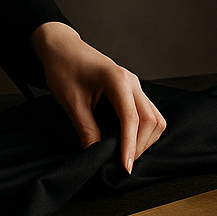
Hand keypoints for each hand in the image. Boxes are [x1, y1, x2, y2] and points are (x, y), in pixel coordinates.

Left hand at [30, 22, 165, 173]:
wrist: (62, 48)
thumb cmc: (64, 68)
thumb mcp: (71, 102)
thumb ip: (86, 129)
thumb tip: (96, 155)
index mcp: (117, 80)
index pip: (132, 118)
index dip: (130, 145)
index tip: (125, 167)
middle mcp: (132, 82)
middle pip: (151, 120)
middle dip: (141, 145)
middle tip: (123, 164)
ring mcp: (134, 85)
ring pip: (155, 118)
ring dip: (145, 139)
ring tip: (126, 155)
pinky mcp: (131, 91)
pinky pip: (148, 113)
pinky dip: (143, 131)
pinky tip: (128, 141)